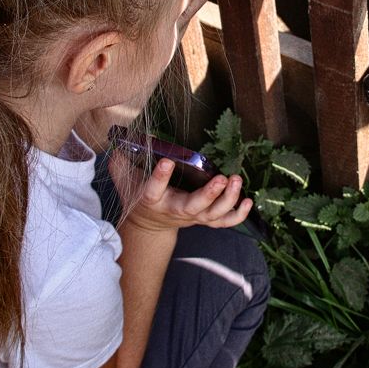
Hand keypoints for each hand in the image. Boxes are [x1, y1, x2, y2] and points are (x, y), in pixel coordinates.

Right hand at [109, 150, 252, 233]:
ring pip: (213, 214)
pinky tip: (248, 201)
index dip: (160, 178)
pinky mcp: (204, 220)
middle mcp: (175, 210)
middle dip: (208, 195)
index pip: (154, 190)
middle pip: (193, 207)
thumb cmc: (139, 196)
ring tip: (236, 180)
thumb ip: (120, 163)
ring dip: (228, 200)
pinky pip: (224, 222)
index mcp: (152, 200)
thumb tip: (120, 143)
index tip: (167, 162)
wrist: (149, 224)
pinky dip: (238, 215)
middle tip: (220, 178)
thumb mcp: (124, 180)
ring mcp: (192, 217)